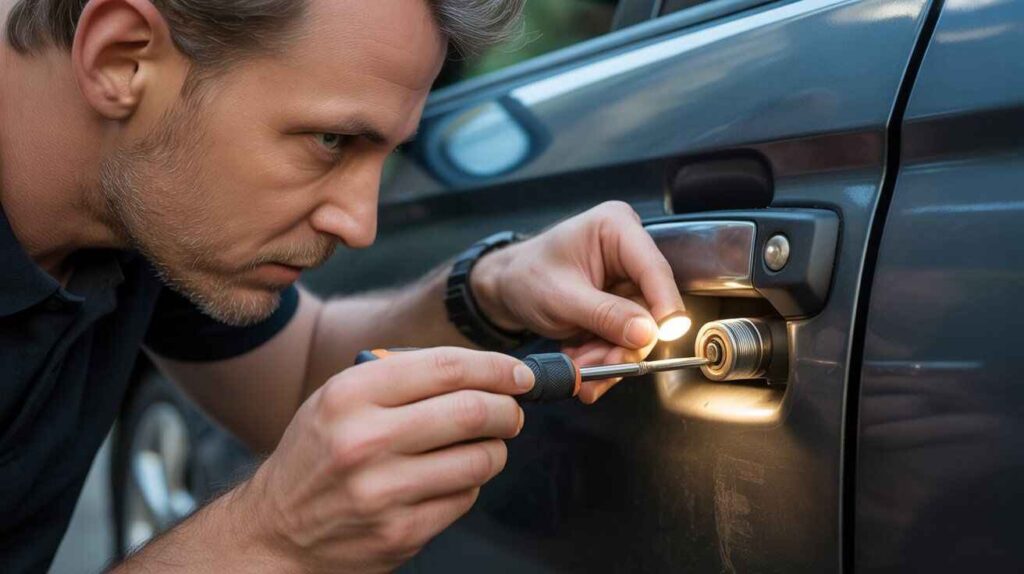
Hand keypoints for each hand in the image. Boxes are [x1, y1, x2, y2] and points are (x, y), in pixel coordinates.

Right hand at [241, 347, 533, 572]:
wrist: (276, 530)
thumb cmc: (318, 454)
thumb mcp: (339, 399)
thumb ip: (401, 378)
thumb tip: (482, 372)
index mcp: (350, 395)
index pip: (447, 367)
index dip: (496, 367)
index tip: (519, 374)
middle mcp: (365, 440)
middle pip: (473, 410)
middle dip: (508, 409)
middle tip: (512, 411)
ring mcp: (384, 491)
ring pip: (481, 459)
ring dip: (495, 449)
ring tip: (483, 445)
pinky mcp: (401, 532)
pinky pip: (465, 499)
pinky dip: (469, 485)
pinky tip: (448, 479)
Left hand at [472, 201, 684, 402]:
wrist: (506, 289)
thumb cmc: (525, 275)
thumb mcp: (560, 296)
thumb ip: (604, 314)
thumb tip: (645, 332)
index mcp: (616, 228)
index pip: (654, 269)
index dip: (664, 304)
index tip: (664, 335)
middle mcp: (628, 252)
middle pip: (650, 305)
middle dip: (627, 343)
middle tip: (606, 366)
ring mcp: (626, 281)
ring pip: (639, 329)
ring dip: (611, 355)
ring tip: (581, 368)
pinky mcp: (621, 307)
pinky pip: (625, 338)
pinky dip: (604, 356)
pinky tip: (581, 361)